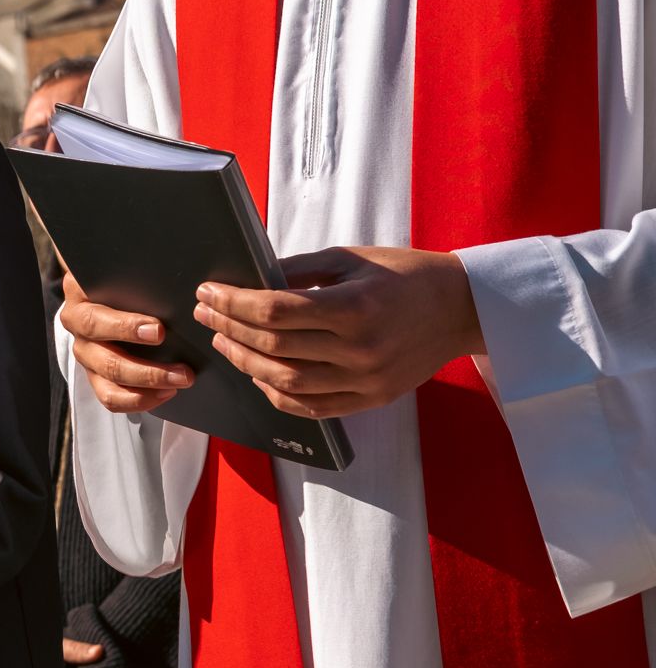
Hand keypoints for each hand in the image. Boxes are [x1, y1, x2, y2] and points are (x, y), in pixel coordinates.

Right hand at [59, 272, 194, 413]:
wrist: (108, 282)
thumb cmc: (124, 273)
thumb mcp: (127, 268)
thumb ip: (143, 274)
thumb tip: (184, 283)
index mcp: (79, 296)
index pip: (96, 319)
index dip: (126, 328)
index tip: (160, 331)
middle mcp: (76, 325)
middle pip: (104, 358)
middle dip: (146, 369)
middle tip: (183, 371)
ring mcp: (84, 351)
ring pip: (108, 380)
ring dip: (148, 386)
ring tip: (181, 381)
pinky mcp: (93, 373)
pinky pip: (110, 397)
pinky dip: (139, 400)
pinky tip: (166, 393)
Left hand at [194, 246, 483, 419]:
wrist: (462, 309)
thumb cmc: (405, 276)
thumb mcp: (351, 260)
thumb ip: (297, 271)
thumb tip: (248, 280)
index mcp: (354, 307)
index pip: (274, 310)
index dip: (233, 302)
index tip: (208, 292)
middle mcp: (359, 349)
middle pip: (273, 346)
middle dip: (229, 327)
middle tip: (206, 313)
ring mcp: (365, 380)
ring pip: (285, 382)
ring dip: (245, 362)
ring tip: (224, 341)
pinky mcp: (370, 399)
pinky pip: (310, 407)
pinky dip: (276, 393)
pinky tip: (257, 374)